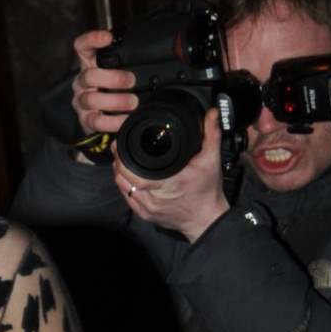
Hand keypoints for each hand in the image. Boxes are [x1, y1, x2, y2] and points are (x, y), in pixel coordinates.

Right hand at [71, 28, 136, 139]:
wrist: (110, 119)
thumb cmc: (119, 90)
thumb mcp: (126, 71)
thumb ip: (135, 60)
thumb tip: (165, 49)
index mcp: (90, 64)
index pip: (82, 47)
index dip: (92, 40)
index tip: (107, 38)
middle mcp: (82, 82)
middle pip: (88, 76)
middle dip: (112, 78)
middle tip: (131, 81)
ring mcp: (82, 102)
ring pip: (91, 99)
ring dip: (115, 101)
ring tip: (132, 102)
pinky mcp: (85, 121)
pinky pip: (96, 121)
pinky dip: (112, 121)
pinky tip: (125, 119)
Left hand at [116, 108, 228, 243]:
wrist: (206, 219)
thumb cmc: (208, 191)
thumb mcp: (212, 160)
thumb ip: (212, 134)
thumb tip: (211, 113)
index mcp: (170, 183)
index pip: (136, 174)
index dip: (124, 160)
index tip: (121, 145)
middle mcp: (156, 198)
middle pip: (125, 180)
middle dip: (119, 163)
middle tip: (118, 148)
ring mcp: (149, 209)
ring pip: (124, 189)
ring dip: (119, 174)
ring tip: (120, 160)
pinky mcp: (145, 215)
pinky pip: (128, 199)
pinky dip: (124, 187)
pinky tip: (124, 176)